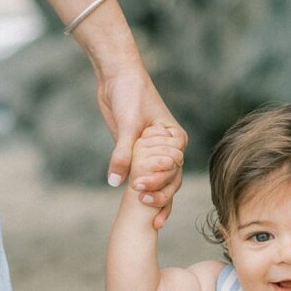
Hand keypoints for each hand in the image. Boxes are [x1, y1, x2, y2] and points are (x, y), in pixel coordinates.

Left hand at [96, 65, 186, 227]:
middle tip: (142, 200)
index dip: (161, 178)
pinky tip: (141, 209)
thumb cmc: (129, 93)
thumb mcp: (127, 123)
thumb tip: (115, 182)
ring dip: (155, 196)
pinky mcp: (138, 155)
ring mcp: (154, 153)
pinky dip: (144, 192)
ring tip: (147, 214)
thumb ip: (122, 153)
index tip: (143, 184)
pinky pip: (144, 177)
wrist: (116, 76)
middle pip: (171, 178)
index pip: (174, 165)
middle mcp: (168, 148)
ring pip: (162, 182)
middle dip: (159, 192)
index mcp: (175, 137)